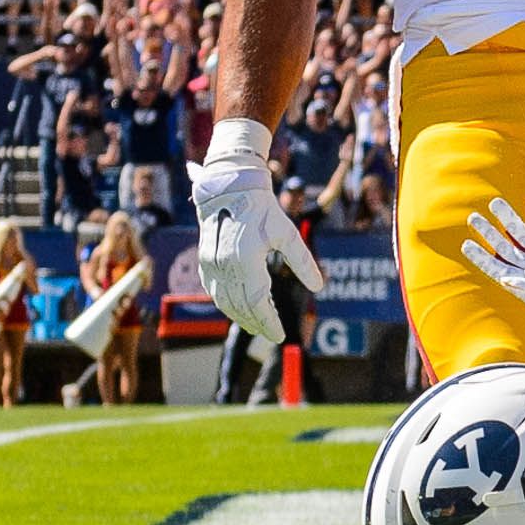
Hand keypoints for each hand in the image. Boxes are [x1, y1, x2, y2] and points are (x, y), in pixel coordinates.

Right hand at [189, 128, 323, 345]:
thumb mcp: (288, 234)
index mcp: (245, 260)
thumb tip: (318, 287)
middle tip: (273, 335)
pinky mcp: (205, 261)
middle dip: (257, 323)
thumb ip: (303, 261)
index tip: (281, 335)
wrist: (229, 189)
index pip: (257, 302)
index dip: (268, 322)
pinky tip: (239, 309)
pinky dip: (227, 304)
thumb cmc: (262, 209)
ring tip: (258, 326)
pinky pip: (214, 291)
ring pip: (224, 302)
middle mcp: (224, 266)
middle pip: (240, 307)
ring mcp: (211, 265)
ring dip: (241, 317)